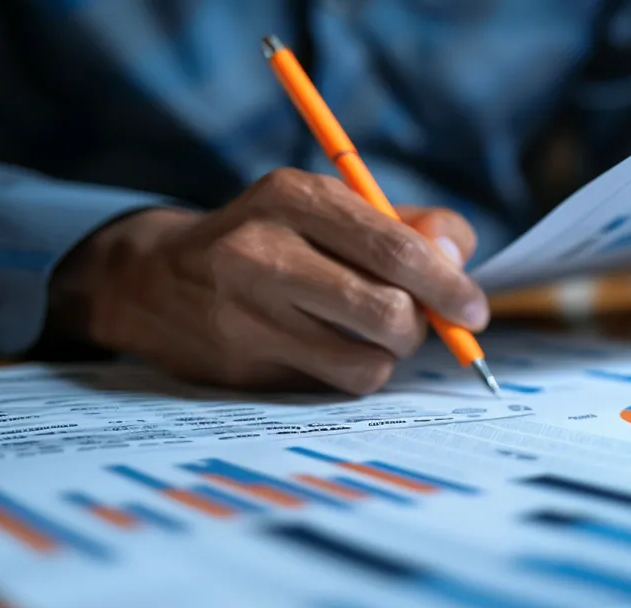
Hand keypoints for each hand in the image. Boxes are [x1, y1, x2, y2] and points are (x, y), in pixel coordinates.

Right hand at [48, 168, 487, 394]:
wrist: (155, 279)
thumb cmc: (272, 239)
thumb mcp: (330, 208)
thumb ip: (407, 225)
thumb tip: (458, 262)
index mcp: (294, 197)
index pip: (395, 247)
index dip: (447, 286)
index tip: (475, 310)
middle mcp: (263, 251)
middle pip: (387, 312)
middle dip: (420, 327)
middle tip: (419, 324)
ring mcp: (246, 314)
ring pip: (365, 361)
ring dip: (386, 355)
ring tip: (368, 334)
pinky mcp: (239, 366)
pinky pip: (333, 386)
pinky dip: (350, 374)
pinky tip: (328, 351)